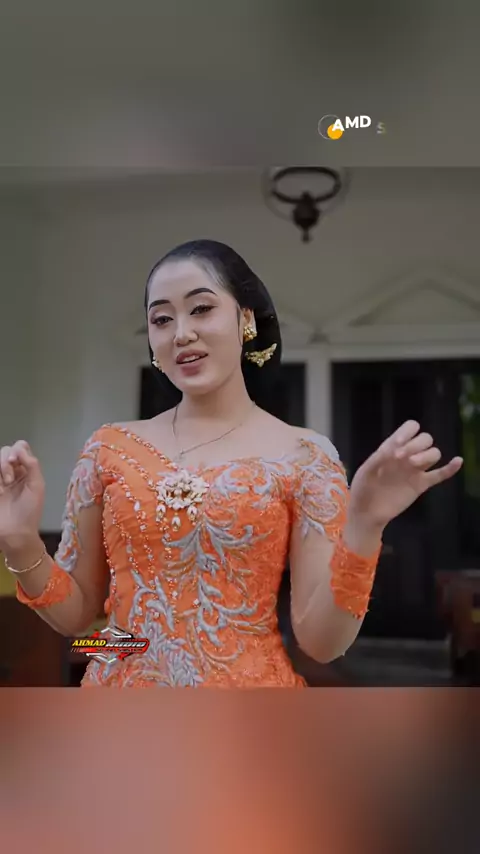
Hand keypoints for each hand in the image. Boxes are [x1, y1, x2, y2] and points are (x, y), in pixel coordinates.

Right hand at [0, 441, 44, 549]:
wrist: (15, 534)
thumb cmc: (29, 512)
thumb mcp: (37, 486)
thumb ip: (32, 465)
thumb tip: (20, 449)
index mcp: (26, 470)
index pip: (20, 448)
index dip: (17, 449)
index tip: (15, 460)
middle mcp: (12, 472)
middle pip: (5, 451)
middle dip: (5, 462)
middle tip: (10, 480)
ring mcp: (0, 480)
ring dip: (0, 468)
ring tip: (4, 486)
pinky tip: (0, 490)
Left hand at [348, 421, 462, 529]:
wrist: (366, 512)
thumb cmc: (362, 489)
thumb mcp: (365, 471)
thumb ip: (378, 459)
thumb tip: (393, 449)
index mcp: (392, 447)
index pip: (410, 428)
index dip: (408, 432)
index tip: (397, 444)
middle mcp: (406, 456)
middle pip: (426, 439)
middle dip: (416, 444)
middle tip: (400, 458)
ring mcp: (415, 470)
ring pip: (434, 454)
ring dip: (427, 455)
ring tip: (412, 464)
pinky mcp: (421, 485)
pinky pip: (440, 474)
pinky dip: (451, 468)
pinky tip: (457, 461)